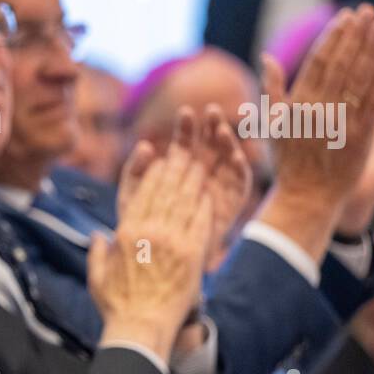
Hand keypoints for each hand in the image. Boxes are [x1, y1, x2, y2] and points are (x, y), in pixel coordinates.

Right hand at [92, 109, 214, 361]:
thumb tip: (97, 236)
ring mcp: (171, 240)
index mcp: (125, 232)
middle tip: (186, 150)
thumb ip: (97, 252)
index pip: (141, 191)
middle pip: (165, 189)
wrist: (141, 327)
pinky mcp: (191, 254)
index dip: (152, 171)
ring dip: (193, 180)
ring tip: (200, 164)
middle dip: (176, 167)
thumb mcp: (97, 275)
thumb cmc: (117, 305)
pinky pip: (200, 221)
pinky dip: (204, 204)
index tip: (160, 158)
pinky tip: (209, 193)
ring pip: (184, 200)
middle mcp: (148, 230)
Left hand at [120, 103, 251, 264]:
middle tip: (210, 111)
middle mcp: (200, 175)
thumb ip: (135, 172)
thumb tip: (144, 146)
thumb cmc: (143, 228)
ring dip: (227, 142)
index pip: (183, 143)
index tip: (184, 112)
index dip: (185, 129)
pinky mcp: (230, 204)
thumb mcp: (133, 197)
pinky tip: (236, 156)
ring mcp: (217, 188)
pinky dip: (240, 169)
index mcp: (177, 170)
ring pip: (226, 159)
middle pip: (208, 145)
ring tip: (222, 129)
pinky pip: (238, 185)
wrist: (161, 262)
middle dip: (210, 127)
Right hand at [260, 4, 373, 204]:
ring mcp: (342, 122)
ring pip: (359, 78)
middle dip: (355, 35)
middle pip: (342, 63)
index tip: (345, 17)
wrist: (306, 196)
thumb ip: (271, 88)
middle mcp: (320, 109)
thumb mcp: (271, 124)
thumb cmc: (287, 161)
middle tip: (366, 12)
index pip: (319, 61)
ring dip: (372, 50)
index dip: (334, 36)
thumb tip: (267, 56)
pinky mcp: (360, 135)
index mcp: (298, 103)